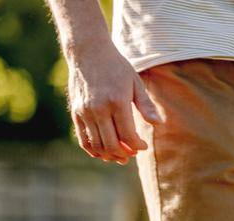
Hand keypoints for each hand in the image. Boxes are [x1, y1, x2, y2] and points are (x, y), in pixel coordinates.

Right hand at [65, 43, 161, 163]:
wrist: (88, 52)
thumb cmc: (117, 67)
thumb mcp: (136, 83)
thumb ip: (146, 105)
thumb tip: (158, 124)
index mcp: (117, 102)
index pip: (128, 136)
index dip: (137, 146)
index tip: (143, 146)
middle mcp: (99, 109)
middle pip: (111, 144)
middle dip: (124, 154)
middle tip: (132, 154)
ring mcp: (84, 111)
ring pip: (96, 145)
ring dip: (109, 155)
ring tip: (120, 156)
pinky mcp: (75, 112)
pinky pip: (83, 138)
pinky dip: (93, 149)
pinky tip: (103, 152)